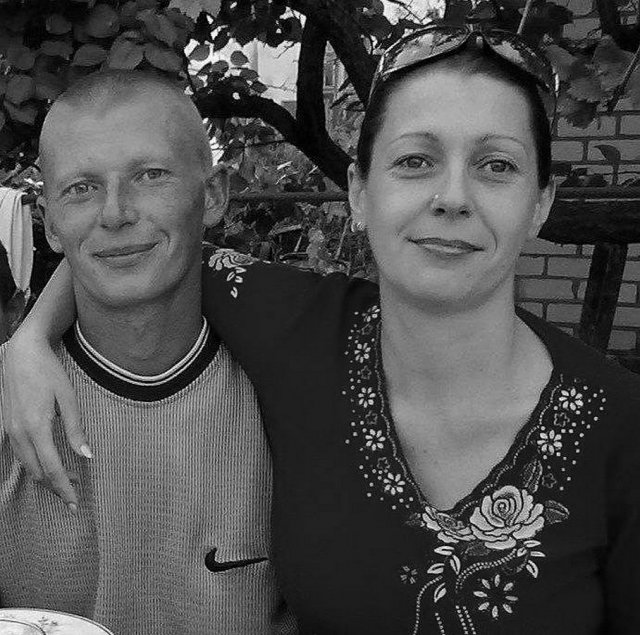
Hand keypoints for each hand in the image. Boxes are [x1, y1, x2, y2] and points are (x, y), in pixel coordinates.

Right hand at [3, 331, 90, 510]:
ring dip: (45, 477)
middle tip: (75, 495)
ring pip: (26, 466)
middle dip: (56, 487)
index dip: (64, 488)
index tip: (75, 504)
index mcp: (37, 427)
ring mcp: (9, 430)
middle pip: (37, 472)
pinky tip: (48, 465)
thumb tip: (87, 456)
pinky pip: (20, 454)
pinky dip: (34, 465)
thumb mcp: (69, 398)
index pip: (52, 468)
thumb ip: (76, 429)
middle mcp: (19, 433)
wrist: (21, 353)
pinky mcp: (7, 426)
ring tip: (67, 481)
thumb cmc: (49, 372)